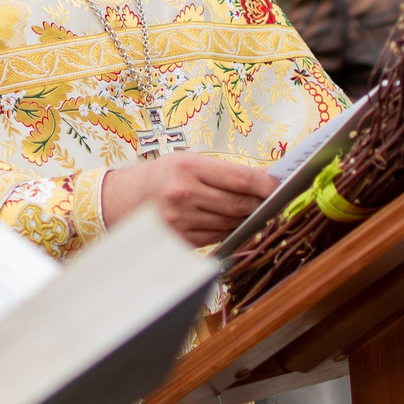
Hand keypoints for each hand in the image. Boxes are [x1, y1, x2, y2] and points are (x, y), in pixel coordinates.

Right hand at [99, 154, 273, 243]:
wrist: (123, 199)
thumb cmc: (162, 176)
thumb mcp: (190, 162)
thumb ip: (227, 171)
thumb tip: (267, 176)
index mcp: (188, 168)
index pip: (240, 180)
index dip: (265, 186)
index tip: (279, 187)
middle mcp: (184, 195)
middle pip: (239, 205)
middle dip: (260, 205)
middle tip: (272, 202)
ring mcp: (181, 221)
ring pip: (231, 225)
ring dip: (245, 220)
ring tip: (248, 211)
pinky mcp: (179, 241)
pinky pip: (216, 238)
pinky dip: (227, 231)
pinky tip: (226, 222)